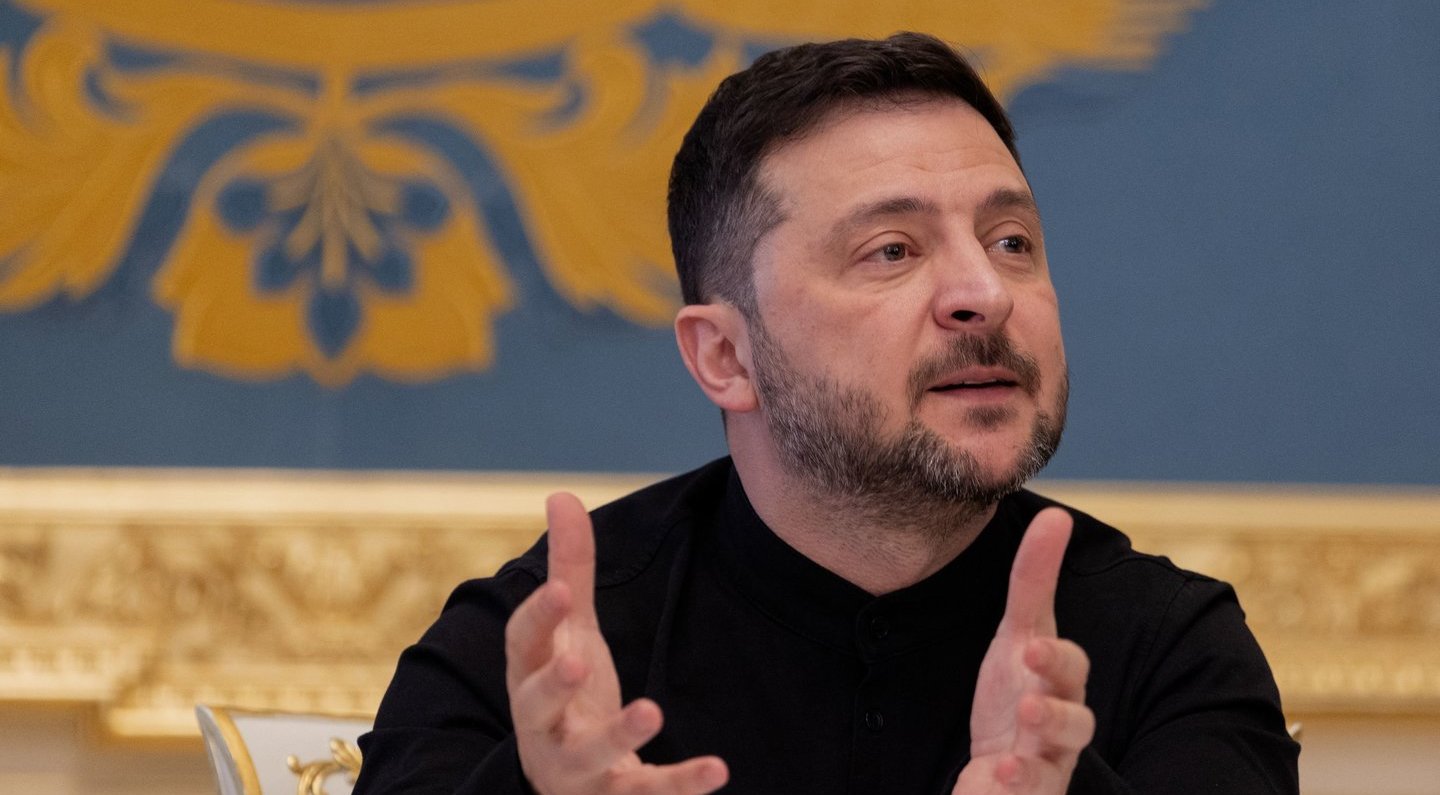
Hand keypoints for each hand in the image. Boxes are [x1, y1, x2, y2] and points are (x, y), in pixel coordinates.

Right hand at [504, 493, 728, 794]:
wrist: (561, 787)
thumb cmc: (566, 695)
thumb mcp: (569, 633)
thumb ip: (569, 570)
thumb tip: (560, 495)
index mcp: (529, 676)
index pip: (523, 644)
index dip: (539, 617)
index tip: (561, 590)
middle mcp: (543, 725)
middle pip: (536, 705)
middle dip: (555, 683)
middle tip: (579, 660)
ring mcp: (578, 766)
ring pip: (591, 756)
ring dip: (619, 734)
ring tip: (652, 709)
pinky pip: (647, 793)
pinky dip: (681, 783)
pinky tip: (719, 769)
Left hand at [953, 508, 1094, 793]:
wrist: (1003, 764)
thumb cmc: (1016, 695)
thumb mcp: (1017, 636)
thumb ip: (1032, 581)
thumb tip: (1056, 515)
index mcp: (1058, 684)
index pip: (1069, 666)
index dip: (1056, 656)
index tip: (1030, 646)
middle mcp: (1063, 724)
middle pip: (1076, 718)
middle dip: (1055, 708)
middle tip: (1028, 698)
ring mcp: (1050, 761)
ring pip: (1060, 758)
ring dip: (1043, 740)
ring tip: (1017, 736)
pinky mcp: (1032, 790)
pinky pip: (1033, 789)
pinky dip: (1019, 782)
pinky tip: (999, 773)